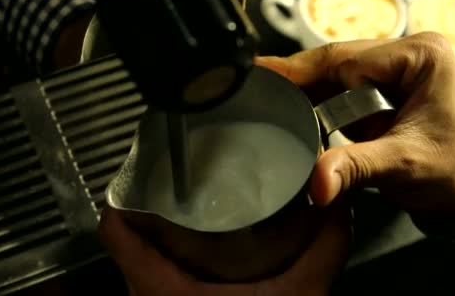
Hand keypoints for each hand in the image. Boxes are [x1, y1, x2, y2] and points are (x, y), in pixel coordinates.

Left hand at [99, 200, 351, 295]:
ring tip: (191, 209)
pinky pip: (151, 281)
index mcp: (159, 288)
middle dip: (151, 207)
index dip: (125, 194)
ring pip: (137, 263)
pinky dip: (167, 262)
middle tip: (181, 183)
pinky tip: (199, 253)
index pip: (114, 229)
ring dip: (159, 236)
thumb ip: (324, 249)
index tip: (147, 170)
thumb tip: (339, 205)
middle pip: (125, 240)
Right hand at [255, 32, 454, 225]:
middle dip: (297, 79)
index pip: (348, 60)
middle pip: (335, 62)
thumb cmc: (453, 170)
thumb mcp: (403, 164)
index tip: (263, 77)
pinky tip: (287, 108)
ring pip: (331, 73)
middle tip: (253, 86)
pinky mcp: (380, 87)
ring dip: (302, 90)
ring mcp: (391, 68)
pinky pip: (337, 89)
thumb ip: (356, 166)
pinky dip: (314, 102)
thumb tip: (315, 183)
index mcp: (419, 56)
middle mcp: (404, 53)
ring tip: (261, 97)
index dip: (303, 72)